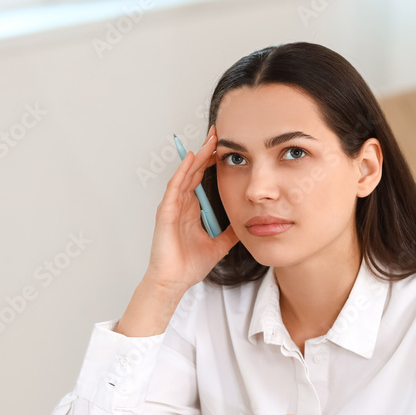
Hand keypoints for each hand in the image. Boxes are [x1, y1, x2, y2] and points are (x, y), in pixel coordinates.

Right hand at [146, 125, 239, 291]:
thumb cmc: (189, 265)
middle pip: (194, 170)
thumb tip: (248, 223)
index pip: (203, 178)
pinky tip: (191, 159)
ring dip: (197, 156)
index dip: (213, 162)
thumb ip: (231, 232)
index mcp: (192, 209)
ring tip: (209, 140)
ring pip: (186, 174)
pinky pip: (174, 187)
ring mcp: (173, 206)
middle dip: (206, 151)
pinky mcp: (166, 212)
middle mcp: (182, 203)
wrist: (174, 281)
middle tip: (218, 133)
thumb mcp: (219, 245)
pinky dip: (182, 172)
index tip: (225, 147)